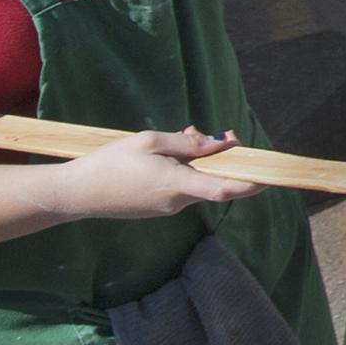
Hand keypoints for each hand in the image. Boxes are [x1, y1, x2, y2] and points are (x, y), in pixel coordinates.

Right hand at [55, 128, 260, 219]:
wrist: (75, 194)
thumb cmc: (110, 162)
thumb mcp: (149, 141)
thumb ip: (187, 143)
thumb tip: (220, 143)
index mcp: (177, 184)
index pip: (224, 189)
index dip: (251, 184)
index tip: (270, 176)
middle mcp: (178, 202)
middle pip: (215, 181)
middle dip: (226, 159)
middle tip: (226, 134)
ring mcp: (168, 208)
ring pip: (199, 183)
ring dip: (202, 162)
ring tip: (186, 135)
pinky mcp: (158, 209)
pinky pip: (183, 187)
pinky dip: (186, 171)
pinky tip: (172, 152)